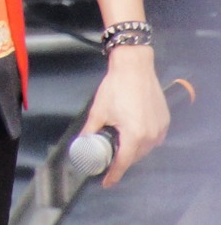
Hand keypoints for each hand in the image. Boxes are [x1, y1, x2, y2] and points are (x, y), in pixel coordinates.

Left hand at [80, 45, 169, 186]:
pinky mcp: (165, 120)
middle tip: (109, 153)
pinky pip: (153, 137)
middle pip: (134, 156)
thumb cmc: (116, 86)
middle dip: (121, 157)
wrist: (134, 65)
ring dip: (133, 148)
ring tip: (120, 138)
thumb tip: (82, 143)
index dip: (113, 175)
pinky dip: (143, 138)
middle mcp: (151, 136)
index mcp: (134, 136)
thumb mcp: (99, 110)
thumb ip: (91, 131)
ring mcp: (160, 129)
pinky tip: (133, 129)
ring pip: (144, 148)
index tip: (106, 182)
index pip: (123, 163)